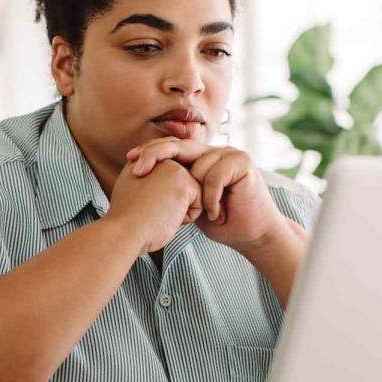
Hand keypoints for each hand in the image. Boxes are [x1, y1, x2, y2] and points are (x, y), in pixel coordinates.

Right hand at [106, 159, 202, 253]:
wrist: (124, 231)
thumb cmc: (127, 221)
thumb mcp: (133, 192)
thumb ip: (148, 181)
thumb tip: (165, 187)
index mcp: (144, 159)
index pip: (169, 179)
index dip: (162, 198)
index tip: (144, 207)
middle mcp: (158, 157)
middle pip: (182, 187)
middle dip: (171, 204)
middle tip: (149, 210)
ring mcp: (173, 167)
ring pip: (192, 194)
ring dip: (179, 210)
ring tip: (157, 212)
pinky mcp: (185, 181)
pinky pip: (199, 203)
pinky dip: (187, 217)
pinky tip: (167, 215)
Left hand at [126, 137, 287, 253]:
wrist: (251, 235)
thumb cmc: (220, 222)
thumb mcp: (189, 204)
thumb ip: (174, 189)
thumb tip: (141, 183)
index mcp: (200, 158)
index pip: (171, 147)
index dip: (151, 152)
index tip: (130, 160)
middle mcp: (213, 152)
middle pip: (179, 146)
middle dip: (155, 155)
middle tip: (138, 170)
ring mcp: (229, 154)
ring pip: (198, 166)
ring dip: (197, 197)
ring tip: (207, 215)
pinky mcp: (243, 162)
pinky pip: (214, 176)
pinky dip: (211, 199)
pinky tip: (217, 214)